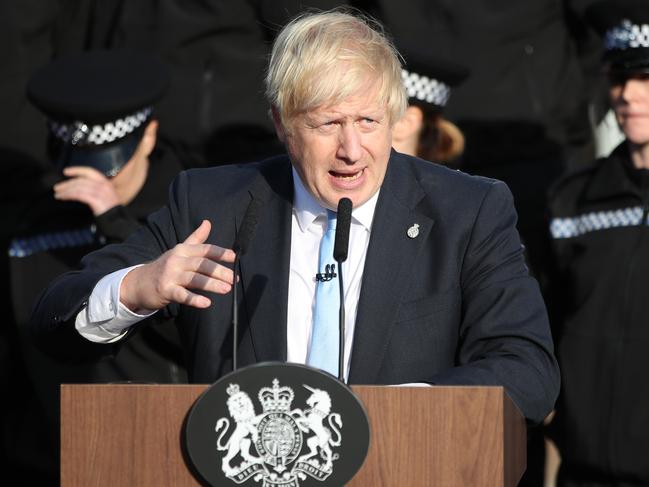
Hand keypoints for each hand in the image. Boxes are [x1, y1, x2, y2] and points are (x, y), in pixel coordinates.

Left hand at [53, 166, 119, 214]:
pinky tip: (63, 197)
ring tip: (58, 194)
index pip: (89, 172)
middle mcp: (103, 185)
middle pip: (81, 180)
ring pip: (78, 187)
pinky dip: (68, 195)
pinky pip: (78, 194)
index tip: (66, 171)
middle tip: (57, 187)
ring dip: (65, 190)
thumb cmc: (111, 210)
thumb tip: (79, 188)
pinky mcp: (95, 199)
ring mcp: (100, 192)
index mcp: (106, 182)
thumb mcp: (106, 196)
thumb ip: (95, 190)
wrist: (118, 221)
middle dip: (67, 183)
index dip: (77, 170)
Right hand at [120, 220, 235, 311]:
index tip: (234, 257)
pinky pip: (182, 295)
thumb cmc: (165, 267)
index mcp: (183, 250)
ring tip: (226, 289)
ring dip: (211, 284)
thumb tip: (208, 222)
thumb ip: (196, 238)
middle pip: (202, 264)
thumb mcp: (179, 250)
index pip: (204, 249)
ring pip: (194, 279)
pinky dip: (194, 299)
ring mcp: (170, 275)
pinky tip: (206, 303)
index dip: (220, 253)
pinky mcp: (165, 290)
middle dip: (219, 271)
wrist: (138, 283)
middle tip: (234, 278)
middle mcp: (177, 260)